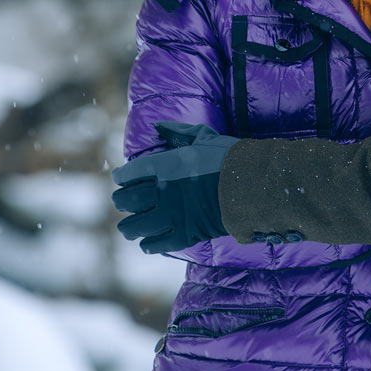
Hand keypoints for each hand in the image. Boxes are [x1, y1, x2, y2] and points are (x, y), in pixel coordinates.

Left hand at [111, 122, 237, 252]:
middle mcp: (162, 191)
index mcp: (164, 166)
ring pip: (135, 227)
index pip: (129, 174)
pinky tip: (146, 242)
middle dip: (121, 201)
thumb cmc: (228, 157)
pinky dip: (148, 244)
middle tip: (121, 202)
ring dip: (129, 227)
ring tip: (128, 228)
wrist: (251, 184)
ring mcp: (172, 215)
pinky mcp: (184, 235)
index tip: (120, 179)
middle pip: (126, 201)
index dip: (121, 177)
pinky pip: (156, 245)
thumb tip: (159, 126)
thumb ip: (178, 132)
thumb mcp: (202, 137)